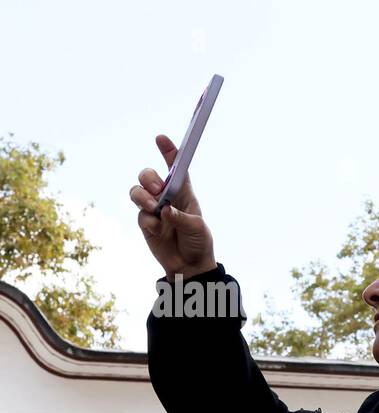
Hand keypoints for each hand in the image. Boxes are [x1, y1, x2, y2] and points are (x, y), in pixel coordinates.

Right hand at [129, 134, 216, 279]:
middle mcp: (167, 197)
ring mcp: (153, 209)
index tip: (161, 138)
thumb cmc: (199, 242)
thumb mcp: (196, 228)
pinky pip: (140, 214)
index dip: (169, 152)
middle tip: (156, 188)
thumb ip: (181, 218)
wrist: (189, 266)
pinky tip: (156, 228)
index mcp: (184, 193)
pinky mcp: (145, 222)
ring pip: (137, 191)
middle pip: (148, 176)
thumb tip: (164, 211)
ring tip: (153, 208)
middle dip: (148, 177)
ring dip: (142, 196)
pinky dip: (147, 219)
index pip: (176, 168)